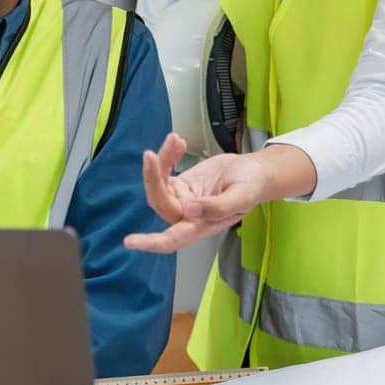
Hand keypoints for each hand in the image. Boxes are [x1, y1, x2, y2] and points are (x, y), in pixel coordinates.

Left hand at [124, 132, 275, 254]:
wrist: (255, 170)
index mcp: (202, 226)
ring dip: (162, 160)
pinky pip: (164, 171)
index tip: (129, 241)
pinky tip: (177, 142)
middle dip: (153, 177)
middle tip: (153, 154)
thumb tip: (190, 210)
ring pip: (158, 184)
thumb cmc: (252, 186)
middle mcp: (188, 216)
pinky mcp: (180, 184)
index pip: (172, 239)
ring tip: (175, 141)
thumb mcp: (241, 195)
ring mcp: (182, 199)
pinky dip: (167, 155)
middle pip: (159, 201)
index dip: (150, 243)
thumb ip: (217, 207)